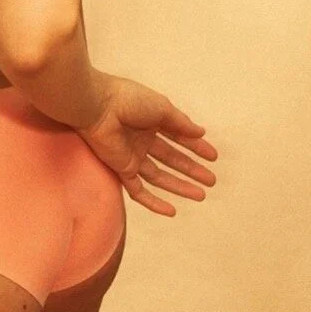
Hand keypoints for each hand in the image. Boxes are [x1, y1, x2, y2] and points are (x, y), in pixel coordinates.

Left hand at [78, 71, 218, 216]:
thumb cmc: (129, 100)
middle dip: (192, 169)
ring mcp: (132, 155)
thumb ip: (181, 122)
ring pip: (160, 176)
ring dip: (180, 186)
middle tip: (211, 180)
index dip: (195, 146)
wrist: (97, 107)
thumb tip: (201, 131)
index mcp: (151, 119)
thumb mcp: (161, 107)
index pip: (178, 136)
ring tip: (201, 195)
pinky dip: (154, 203)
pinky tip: (172, 211)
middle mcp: (142, 138)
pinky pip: (139, 190)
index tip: (213, 156)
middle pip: (171, 158)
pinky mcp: (122, 169)